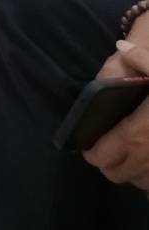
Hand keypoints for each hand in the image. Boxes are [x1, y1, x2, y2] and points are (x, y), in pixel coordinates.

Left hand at [86, 36, 148, 188]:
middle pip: (120, 173)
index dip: (93, 154)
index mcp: (140, 131)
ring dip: (130, 174)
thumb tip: (121, 47)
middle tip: (105, 154)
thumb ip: (142, 58)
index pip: (106, 152)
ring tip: (126, 160)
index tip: (88, 149)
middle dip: (108, 166)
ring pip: (140, 183)